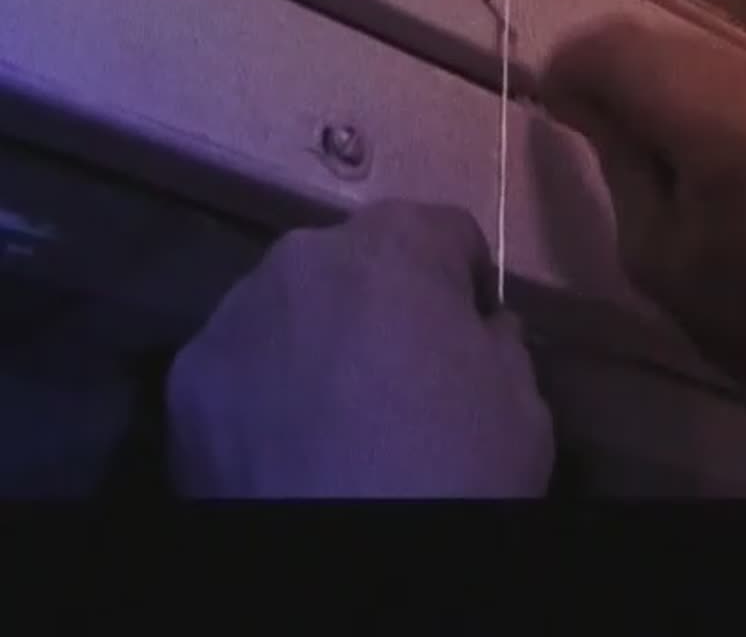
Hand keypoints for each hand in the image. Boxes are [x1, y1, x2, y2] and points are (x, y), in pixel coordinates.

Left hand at [166, 202, 552, 497]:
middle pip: (358, 261)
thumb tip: (480, 327)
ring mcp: (235, 313)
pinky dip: (264, 388)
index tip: (473, 330)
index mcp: (397, 244)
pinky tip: (289, 442)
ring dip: (318, 338)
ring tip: (339, 412)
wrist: (346, 552)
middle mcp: (306, 256)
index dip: (466, 281)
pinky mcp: (186, 376)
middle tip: (407, 374)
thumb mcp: (523, 402)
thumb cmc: (453, 468)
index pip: (445, 229)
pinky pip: (241, 362)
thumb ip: (501, 340)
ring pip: (291, 306)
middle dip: (384, 302)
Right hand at [544, 19, 745, 494]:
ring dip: (676, 87)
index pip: (618, 49)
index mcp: (727, 123)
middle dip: (623, 77)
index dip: (572, 66)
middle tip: (603, 129)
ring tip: (674, 152)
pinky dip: (726, 97)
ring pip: (711, 53)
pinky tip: (731, 152)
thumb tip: (581, 96)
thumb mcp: (654, 255)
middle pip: (665, 43)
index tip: (556, 102)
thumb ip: (617, 157)